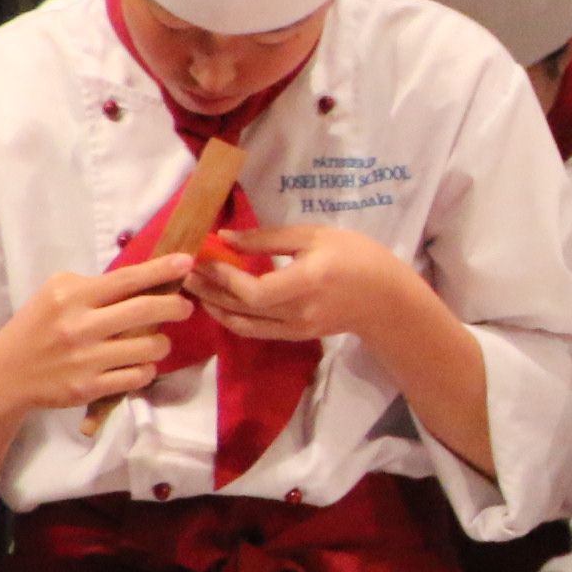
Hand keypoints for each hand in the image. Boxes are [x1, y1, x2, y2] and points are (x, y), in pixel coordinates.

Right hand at [0, 255, 191, 416]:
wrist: (6, 374)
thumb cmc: (36, 327)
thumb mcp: (56, 294)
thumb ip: (93, 286)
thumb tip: (143, 279)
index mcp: (72, 297)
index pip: (126, 279)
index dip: (160, 270)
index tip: (187, 262)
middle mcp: (80, 326)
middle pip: (146, 311)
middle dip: (175, 307)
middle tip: (184, 307)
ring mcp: (86, 359)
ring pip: (150, 347)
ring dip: (162, 343)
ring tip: (155, 341)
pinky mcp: (89, 388)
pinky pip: (139, 376)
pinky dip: (146, 369)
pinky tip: (138, 364)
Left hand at [192, 226, 436, 344]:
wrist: (387, 300)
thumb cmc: (357, 256)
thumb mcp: (315, 235)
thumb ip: (269, 238)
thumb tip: (225, 238)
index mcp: (306, 282)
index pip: (253, 290)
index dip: (223, 277)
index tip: (203, 256)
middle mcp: (297, 311)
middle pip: (241, 308)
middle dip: (208, 289)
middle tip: (185, 270)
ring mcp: (296, 329)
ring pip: (242, 324)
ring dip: (214, 306)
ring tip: (194, 286)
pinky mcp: (295, 336)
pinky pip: (254, 330)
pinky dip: (231, 318)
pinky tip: (218, 303)